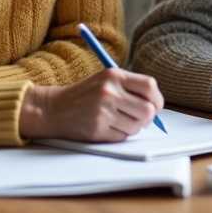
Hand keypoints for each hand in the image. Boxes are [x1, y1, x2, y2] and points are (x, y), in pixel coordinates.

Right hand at [19, 67, 163, 142]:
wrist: (54, 108)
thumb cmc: (84, 95)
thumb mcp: (105, 80)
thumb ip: (130, 87)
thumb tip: (156, 105)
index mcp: (114, 75)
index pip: (149, 86)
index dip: (157, 99)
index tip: (155, 105)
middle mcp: (109, 92)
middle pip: (148, 110)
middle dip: (147, 117)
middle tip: (139, 117)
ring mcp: (103, 112)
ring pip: (137, 126)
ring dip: (132, 127)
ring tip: (118, 120)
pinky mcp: (98, 129)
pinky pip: (123, 137)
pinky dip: (120, 134)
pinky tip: (108, 127)